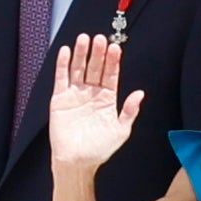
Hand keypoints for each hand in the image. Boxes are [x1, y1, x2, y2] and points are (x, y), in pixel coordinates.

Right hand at [50, 35, 142, 171]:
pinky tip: (65, 51)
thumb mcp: (120, 130)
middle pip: (95, 68)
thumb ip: (129, 111)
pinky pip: (61, 78)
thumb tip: (140, 94)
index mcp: (107, 99)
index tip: (116, 48)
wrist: (77, 162)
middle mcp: (91, 93)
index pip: (111, 75)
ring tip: (84, 38)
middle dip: (98, 53)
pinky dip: (63, 64)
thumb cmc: (99, 149)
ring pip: (79, 69)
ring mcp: (75, 95)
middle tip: (100, 38)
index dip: (113, 62)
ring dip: (81, 54)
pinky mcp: (59, 99)